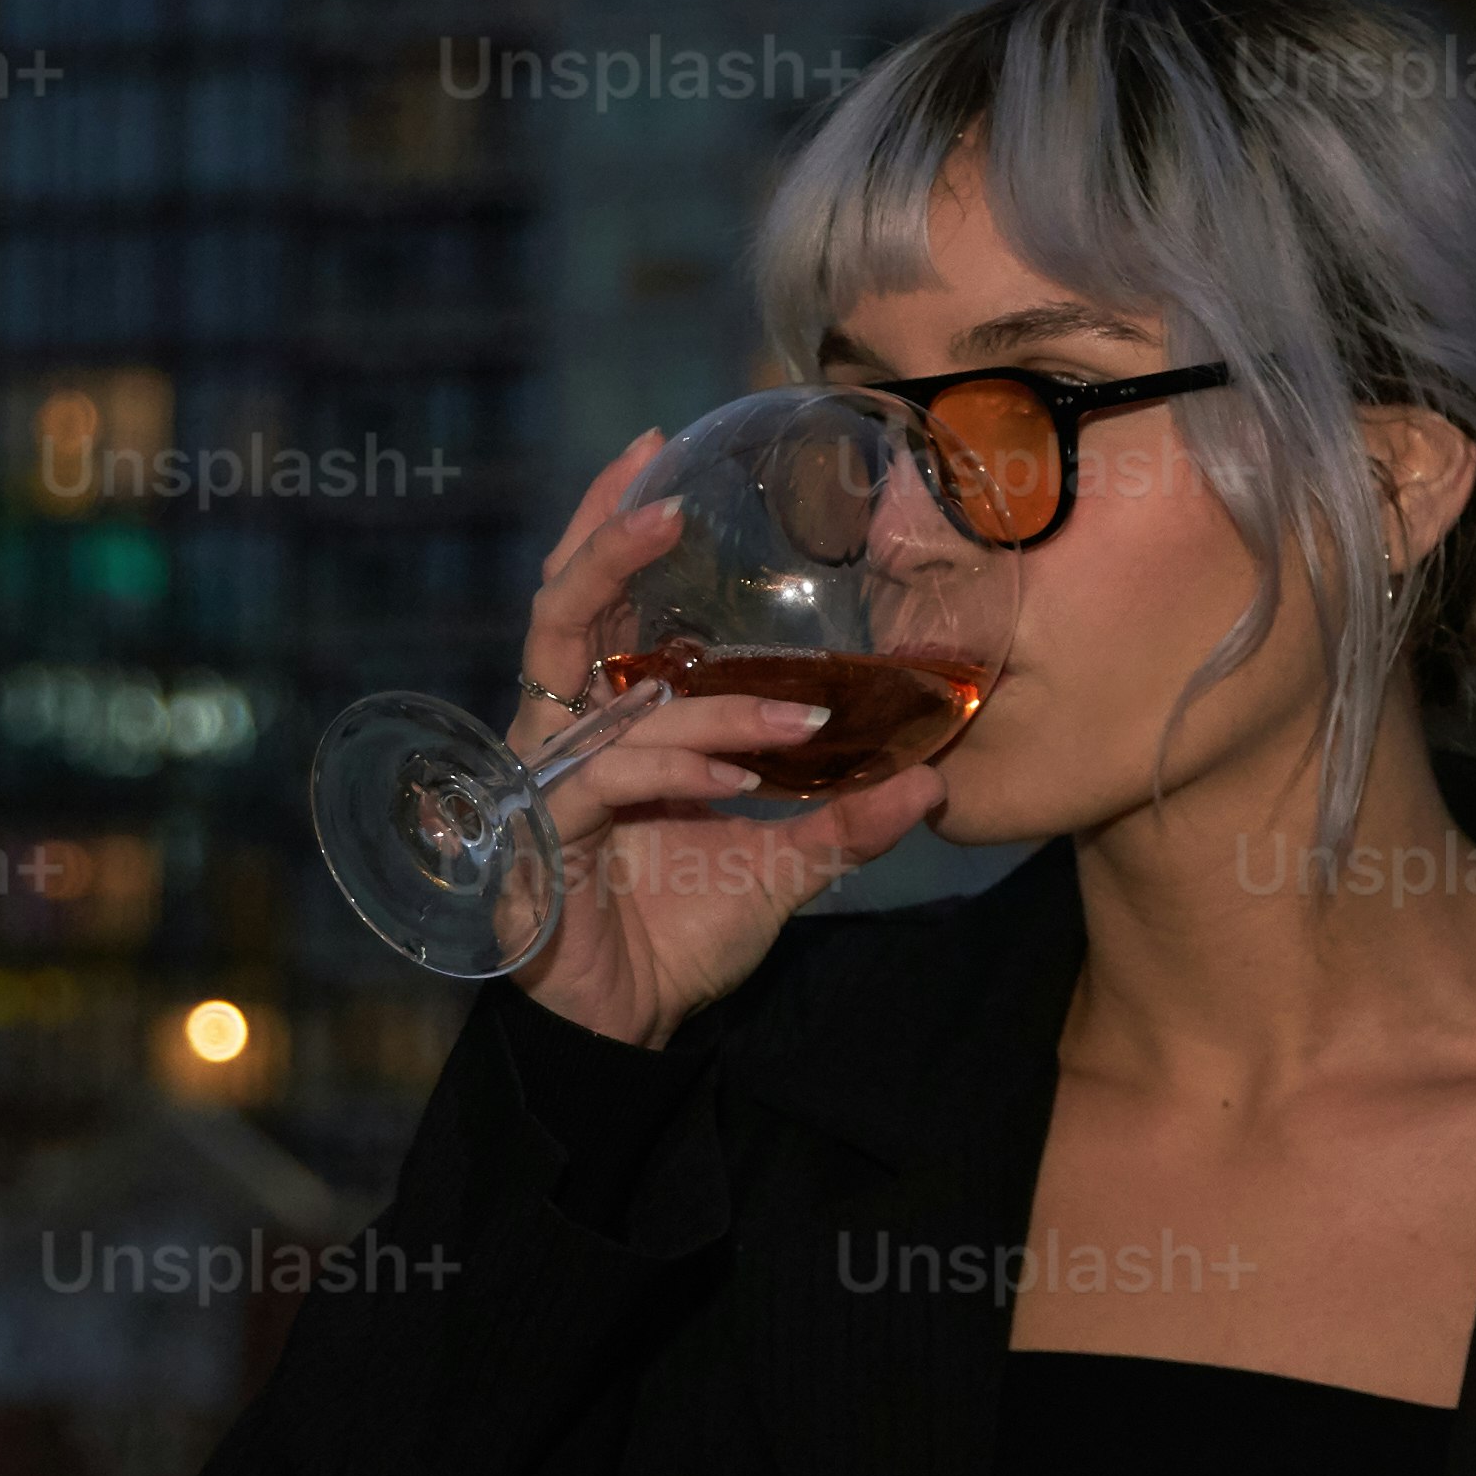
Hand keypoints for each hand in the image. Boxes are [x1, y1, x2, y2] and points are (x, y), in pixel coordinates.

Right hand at [516, 427, 951, 1048]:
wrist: (634, 1024)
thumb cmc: (683, 926)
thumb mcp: (785, 863)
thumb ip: (847, 815)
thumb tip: (934, 777)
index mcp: (608, 715)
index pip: (595, 598)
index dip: (613, 524)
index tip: (656, 451)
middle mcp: (564, 733)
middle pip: (562, 612)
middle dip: (608, 547)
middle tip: (668, 502)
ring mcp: (544, 782)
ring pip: (608, 703)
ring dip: (708, 706)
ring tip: (794, 714)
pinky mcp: (540, 839)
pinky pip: (609, 783)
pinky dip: (678, 772)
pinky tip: (738, 785)